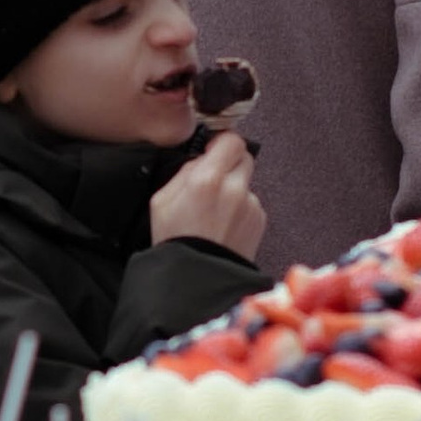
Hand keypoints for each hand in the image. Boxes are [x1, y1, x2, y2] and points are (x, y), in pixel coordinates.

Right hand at [152, 129, 266, 258]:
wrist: (197, 279)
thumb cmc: (175, 242)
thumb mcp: (161, 200)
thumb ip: (184, 172)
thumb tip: (200, 160)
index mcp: (207, 179)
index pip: (231, 140)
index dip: (221, 143)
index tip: (212, 151)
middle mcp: (234, 189)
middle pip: (244, 156)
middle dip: (229, 163)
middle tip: (213, 180)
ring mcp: (250, 205)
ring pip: (246, 182)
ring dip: (234, 189)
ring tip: (214, 213)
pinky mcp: (259, 221)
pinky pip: (251, 204)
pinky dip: (240, 210)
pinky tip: (224, 226)